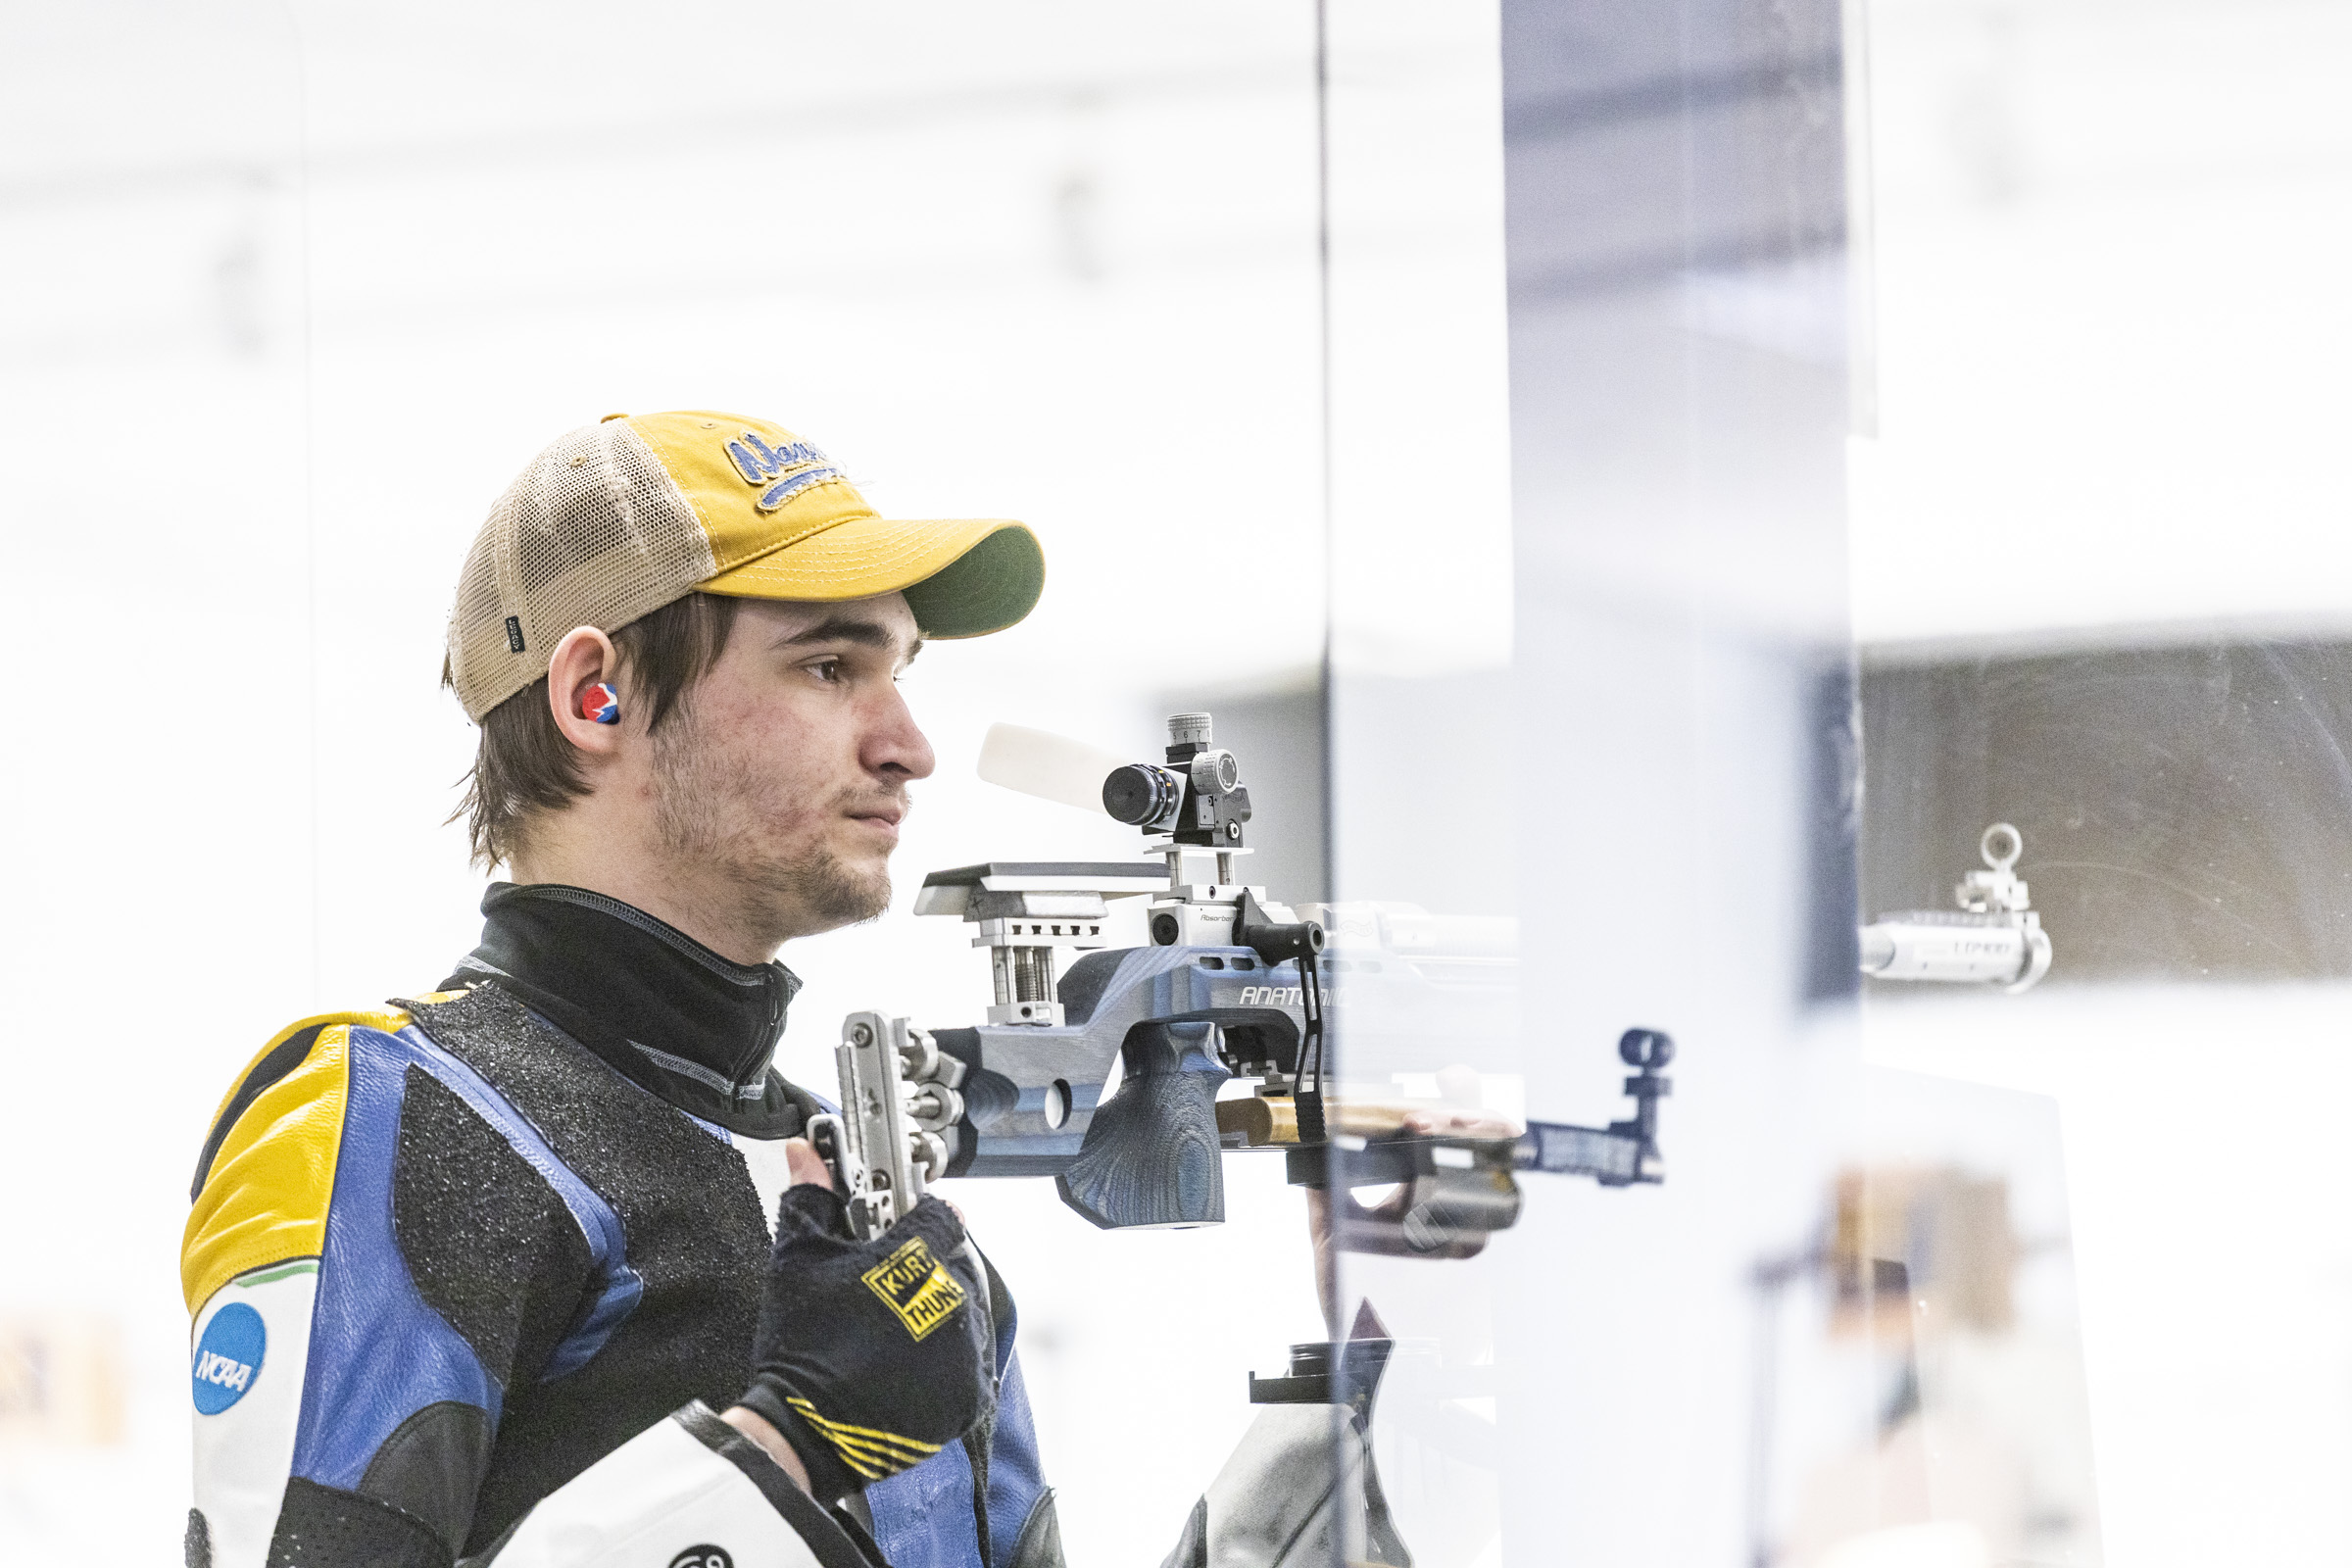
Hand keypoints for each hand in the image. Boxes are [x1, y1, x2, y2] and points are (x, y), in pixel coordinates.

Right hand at [729, 1187, 993, 1501]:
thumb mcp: (797, 1258)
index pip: (941, 1214)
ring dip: (938, 1314)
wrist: (803, 1432)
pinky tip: (907, 1363)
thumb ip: (812, 1197)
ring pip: (965, 1311)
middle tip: (885, 1291)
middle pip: (954, 1263)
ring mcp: (966, 1348)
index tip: (895, 1232)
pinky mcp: (970, 1391)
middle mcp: (953, 1298)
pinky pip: (970, 1361)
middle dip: (926, 1269)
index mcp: (918, 1256)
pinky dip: (946, 1360)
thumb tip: (808, 1153)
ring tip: (891, 1332)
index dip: (916, 1219)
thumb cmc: (801, 1345)